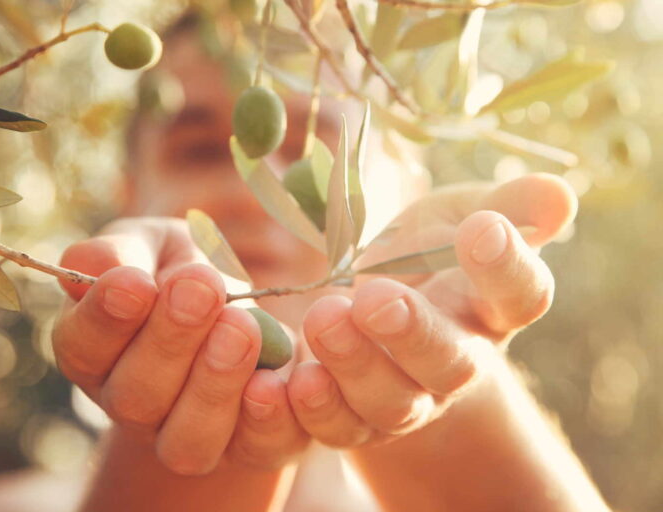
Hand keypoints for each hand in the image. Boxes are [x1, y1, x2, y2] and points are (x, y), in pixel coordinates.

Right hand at [52, 218, 306, 473]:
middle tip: (202, 287)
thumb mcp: (155, 246)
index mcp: (99, 353)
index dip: (104, 319)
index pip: (81, 349)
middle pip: (134, 398)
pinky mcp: (250, 448)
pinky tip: (274, 380)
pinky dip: (268, 420)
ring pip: (186, 442)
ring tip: (241, 326)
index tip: (135, 282)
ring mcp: (188, 436)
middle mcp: (134, 407)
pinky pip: (257, 450)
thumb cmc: (186, 272)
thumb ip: (123, 251)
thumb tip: (92, 264)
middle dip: (170, 341)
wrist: (247, 309)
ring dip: (213, 384)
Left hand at [285, 173, 576, 445]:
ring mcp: (407, 399)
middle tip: (376, 299)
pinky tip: (288, 379)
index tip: (483, 228)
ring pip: (391, 403)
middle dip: (414, 333)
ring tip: (323, 318)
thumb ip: (503, 206)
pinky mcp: (354, 419)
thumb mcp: (456, 214)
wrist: (379, 308)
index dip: (506, 267)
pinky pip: (336, 428)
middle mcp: (456, 362)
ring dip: (355, 366)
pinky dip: (312, 410)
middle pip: (449, 364)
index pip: (520, 295)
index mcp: (491, 307)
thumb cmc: (425, 253)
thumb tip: (558, 191)